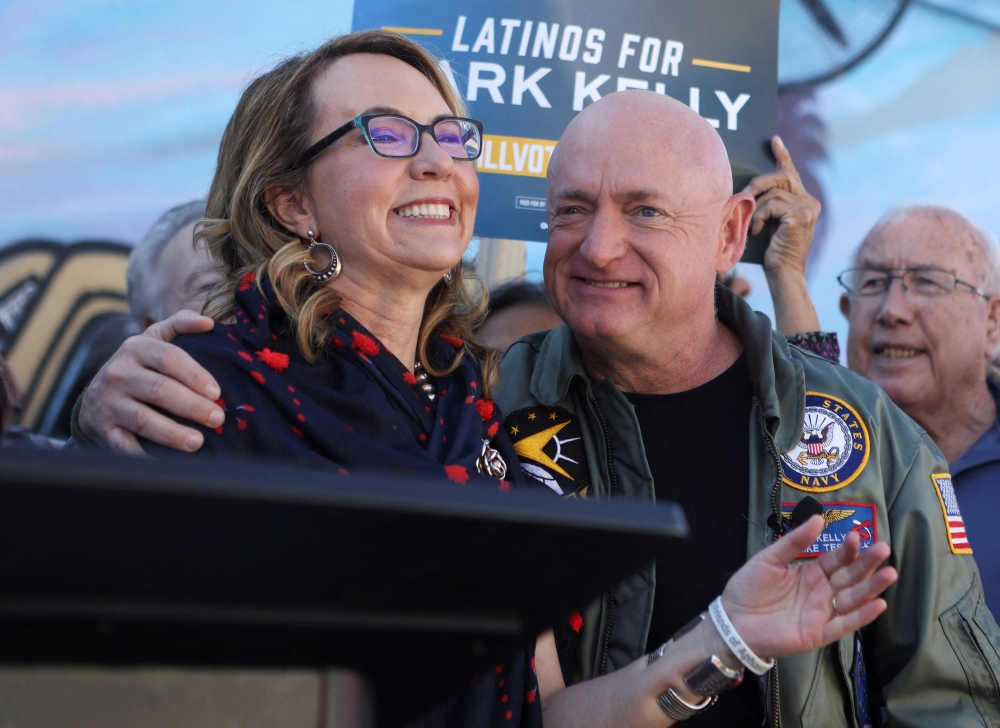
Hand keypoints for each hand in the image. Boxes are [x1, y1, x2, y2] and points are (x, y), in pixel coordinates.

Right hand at [78, 310, 223, 454]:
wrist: (97, 397)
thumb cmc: (139, 366)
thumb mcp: (154, 339)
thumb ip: (180, 325)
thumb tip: (209, 322)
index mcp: (136, 348)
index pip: (169, 358)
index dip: (195, 375)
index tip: (217, 392)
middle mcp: (119, 373)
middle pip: (159, 390)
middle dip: (192, 406)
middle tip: (217, 418)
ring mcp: (110, 403)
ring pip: (143, 420)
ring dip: (172, 433)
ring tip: (197, 442)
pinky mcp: (104, 429)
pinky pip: (125, 446)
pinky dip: (145, 456)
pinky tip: (168, 462)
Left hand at [719, 515, 896, 659]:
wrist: (732, 621)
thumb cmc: (748, 589)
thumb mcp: (768, 559)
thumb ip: (793, 542)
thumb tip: (817, 519)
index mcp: (811, 572)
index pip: (837, 559)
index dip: (848, 549)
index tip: (857, 536)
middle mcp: (822, 592)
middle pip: (850, 577)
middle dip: (867, 564)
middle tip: (884, 549)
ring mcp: (822, 613)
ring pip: (853, 599)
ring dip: (871, 587)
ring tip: (889, 573)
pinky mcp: (819, 634)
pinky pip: (844, 625)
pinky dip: (861, 616)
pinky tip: (878, 604)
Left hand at [743, 136, 822, 334]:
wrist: (783, 276)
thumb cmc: (771, 253)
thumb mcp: (768, 223)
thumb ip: (766, 204)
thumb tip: (748, 188)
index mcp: (804, 202)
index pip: (791, 173)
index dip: (782, 156)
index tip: (773, 140)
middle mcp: (810, 202)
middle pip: (781, 176)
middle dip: (759, 182)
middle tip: (744, 192)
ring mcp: (809, 208)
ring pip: (774, 191)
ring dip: (757, 207)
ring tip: (752, 224)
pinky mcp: (801, 215)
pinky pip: (772, 204)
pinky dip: (760, 216)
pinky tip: (757, 231)